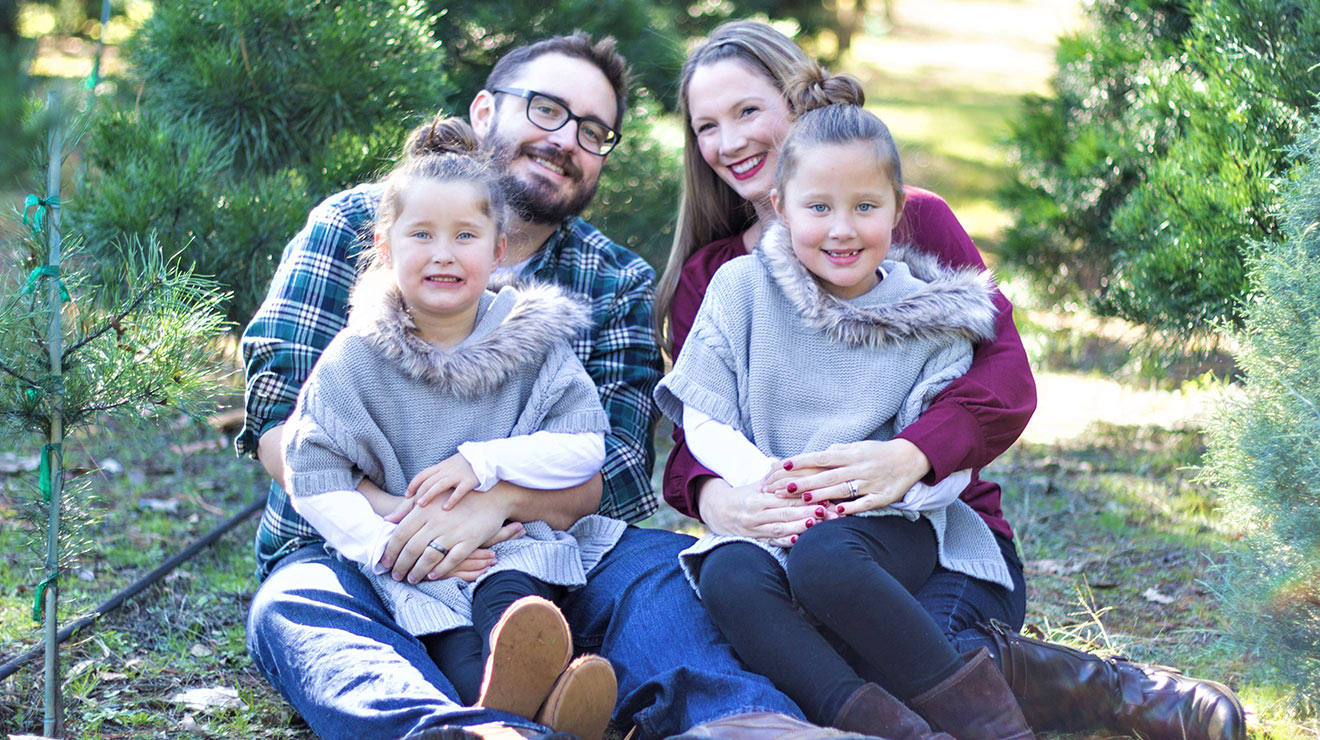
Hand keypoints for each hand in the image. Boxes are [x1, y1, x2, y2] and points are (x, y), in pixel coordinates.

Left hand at [381, 488, 511, 582]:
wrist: (492, 496)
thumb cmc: (456, 498)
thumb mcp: (432, 498)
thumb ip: (408, 508)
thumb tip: (387, 520)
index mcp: (425, 509)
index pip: (401, 533)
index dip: (390, 550)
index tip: (384, 562)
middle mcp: (437, 521)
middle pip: (412, 548)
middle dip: (401, 566)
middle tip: (395, 575)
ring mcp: (454, 532)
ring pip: (429, 557)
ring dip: (417, 571)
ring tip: (412, 578)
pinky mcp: (470, 541)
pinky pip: (451, 560)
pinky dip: (440, 570)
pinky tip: (432, 576)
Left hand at [407, 453, 480, 508]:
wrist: (488, 457)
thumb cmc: (468, 465)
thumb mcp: (451, 466)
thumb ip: (440, 475)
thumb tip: (426, 487)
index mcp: (442, 466)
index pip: (422, 475)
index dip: (413, 485)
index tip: (407, 496)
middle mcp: (448, 470)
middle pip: (428, 481)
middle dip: (418, 492)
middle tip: (411, 505)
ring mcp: (458, 475)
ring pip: (439, 485)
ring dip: (429, 495)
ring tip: (421, 506)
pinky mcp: (470, 480)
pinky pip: (459, 490)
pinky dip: (451, 499)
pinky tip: (446, 508)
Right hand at [697, 476, 828, 547]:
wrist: (717, 511)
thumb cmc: (743, 495)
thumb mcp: (757, 483)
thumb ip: (776, 476)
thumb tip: (794, 463)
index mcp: (758, 498)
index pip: (785, 497)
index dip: (805, 498)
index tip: (824, 497)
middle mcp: (755, 513)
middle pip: (786, 513)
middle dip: (809, 513)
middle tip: (830, 512)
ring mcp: (755, 528)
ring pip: (780, 528)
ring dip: (800, 527)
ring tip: (818, 524)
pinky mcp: (755, 539)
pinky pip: (771, 541)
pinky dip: (784, 541)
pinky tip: (797, 540)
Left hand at [762, 439, 931, 514]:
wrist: (909, 458)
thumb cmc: (877, 453)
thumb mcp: (856, 447)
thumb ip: (835, 452)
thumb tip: (813, 456)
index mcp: (849, 454)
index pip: (820, 457)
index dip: (801, 461)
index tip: (782, 465)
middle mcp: (857, 467)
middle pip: (826, 475)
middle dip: (803, 483)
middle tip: (781, 489)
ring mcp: (869, 482)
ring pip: (842, 489)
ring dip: (823, 494)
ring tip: (804, 499)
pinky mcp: (881, 496)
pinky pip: (864, 503)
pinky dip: (851, 507)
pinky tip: (836, 512)